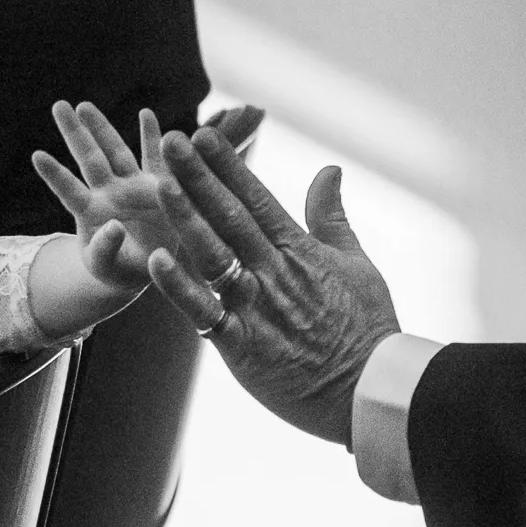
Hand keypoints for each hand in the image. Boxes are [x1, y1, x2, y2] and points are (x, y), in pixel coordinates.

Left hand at [32, 101, 171, 290]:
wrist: (148, 269)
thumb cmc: (119, 271)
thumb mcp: (108, 267)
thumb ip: (106, 249)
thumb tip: (114, 227)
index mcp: (91, 213)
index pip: (69, 191)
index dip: (55, 174)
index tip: (36, 155)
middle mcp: (108, 194)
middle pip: (89, 159)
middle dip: (74, 133)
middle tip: (58, 106)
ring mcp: (131, 187)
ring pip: (116, 152)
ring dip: (102, 128)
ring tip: (84, 106)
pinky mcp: (157, 187)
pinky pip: (154, 159)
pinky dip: (152, 137)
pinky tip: (146, 113)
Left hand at [147, 125, 401, 447]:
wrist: (369, 391)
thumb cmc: (367, 330)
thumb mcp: (356, 264)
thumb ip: (332, 217)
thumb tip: (330, 169)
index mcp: (298, 250)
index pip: (256, 198)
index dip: (227, 165)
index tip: (203, 134)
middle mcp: (272, 272)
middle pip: (229, 216)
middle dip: (198, 177)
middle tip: (171, 140)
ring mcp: (255, 307)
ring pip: (213, 255)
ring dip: (186, 218)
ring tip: (161, 184)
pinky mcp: (240, 345)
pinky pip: (205, 313)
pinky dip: (180, 288)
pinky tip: (156, 261)